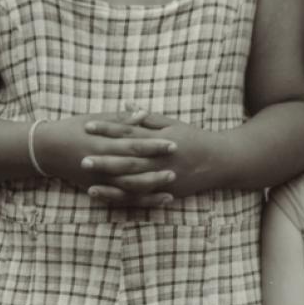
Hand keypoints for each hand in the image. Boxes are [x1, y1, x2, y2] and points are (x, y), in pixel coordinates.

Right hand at [31, 113, 176, 205]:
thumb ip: (121, 120)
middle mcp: (101, 163)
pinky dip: (141, 201)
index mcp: (103, 142)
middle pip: (133, 167)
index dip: (153, 145)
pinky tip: (159, 200)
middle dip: (156, 167)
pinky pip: (123, 199)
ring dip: (151, 187)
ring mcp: (99, 179)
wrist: (48, 149)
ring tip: (171, 184)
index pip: (132, 144)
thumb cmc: (74, 129)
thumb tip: (143, 113)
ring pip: (129, 187)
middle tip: (178, 166)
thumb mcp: (96, 120)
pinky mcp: (99, 190)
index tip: (173, 143)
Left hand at [82, 111, 221, 200]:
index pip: (129, 132)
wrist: (221, 161)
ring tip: (88, 181)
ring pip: (132, 182)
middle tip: (82, 158)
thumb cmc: (195, 138)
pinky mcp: (166, 192)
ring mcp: (163, 178)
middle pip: (128, 159)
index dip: (108, 129)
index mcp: (160, 139)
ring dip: (110, 182)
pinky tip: (105, 197)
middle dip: (104, 159)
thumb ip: (148, 118)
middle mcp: (160, 159)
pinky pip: (141, 197)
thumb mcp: (173, 124)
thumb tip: (126, 106)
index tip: (88, 125)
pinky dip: (122, 198)